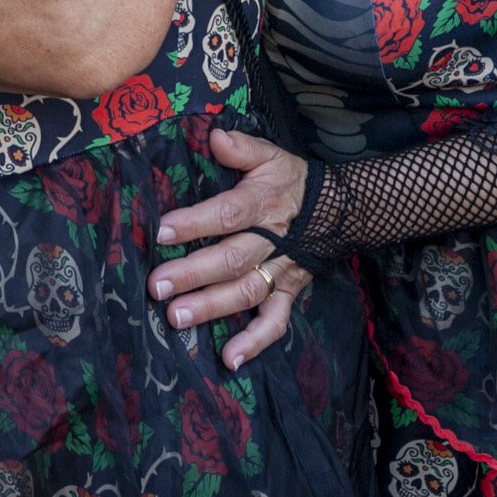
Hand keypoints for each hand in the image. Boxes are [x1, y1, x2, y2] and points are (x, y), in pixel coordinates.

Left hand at [147, 128, 309, 368]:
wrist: (338, 210)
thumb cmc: (289, 181)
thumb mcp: (270, 155)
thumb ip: (242, 147)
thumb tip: (214, 136)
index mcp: (262, 204)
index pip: (227, 214)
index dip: (196, 222)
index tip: (162, 231)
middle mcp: (271, 241)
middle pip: (231, 260)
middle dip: (193, 274)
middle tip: (158, 286)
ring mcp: (281, 271)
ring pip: (247, 293)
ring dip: (212, 308)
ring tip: (176, 319)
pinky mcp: (288, 292)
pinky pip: (275, 322)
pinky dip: (255, 343)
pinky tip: (229, 359)